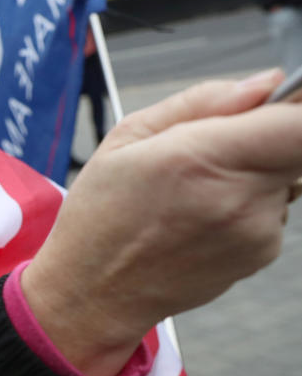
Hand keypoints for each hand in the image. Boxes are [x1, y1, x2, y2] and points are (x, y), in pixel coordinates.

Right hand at [22, 69, 300, 375]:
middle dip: (271, 134)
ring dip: (259, 169)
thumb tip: (266, 83)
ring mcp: (257, 230)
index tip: (279, 104)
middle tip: (222, 144)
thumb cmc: (101, 215)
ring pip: (289, 174)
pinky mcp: (263, 253)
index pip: (299, 125)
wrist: (94, 292)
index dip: (297, 107)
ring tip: (199, 187)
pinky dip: (249, 201)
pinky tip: (202, 216)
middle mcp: (238, 197)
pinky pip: (276, 207)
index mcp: (198, 158)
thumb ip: (202, 101)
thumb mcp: (127, 137)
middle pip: (298, 146)